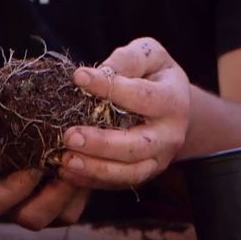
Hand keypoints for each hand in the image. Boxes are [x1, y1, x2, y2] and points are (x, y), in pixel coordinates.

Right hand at [0, 81, 89, 229]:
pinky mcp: (68, 204)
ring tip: (85, 165)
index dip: (10, 189)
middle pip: (31, 218)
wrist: (44, 118)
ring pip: (61, 216)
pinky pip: (78, 206)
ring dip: (74, 192)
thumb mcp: (2, 102)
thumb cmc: (14, 113)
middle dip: (51, 197)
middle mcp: (16, 204)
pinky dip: (87, 188)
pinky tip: (93, 163)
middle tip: (65, 169)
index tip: (31, 166)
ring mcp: (44, 207)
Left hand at [59, 37, 189, 188]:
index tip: (78, 77)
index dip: (109, 87)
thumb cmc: (155, 75)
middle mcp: (170, 135)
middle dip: (101, 143)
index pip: (141, 96)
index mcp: (173, 101)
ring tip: (65, 160)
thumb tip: (101, 72)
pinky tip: (67, 172)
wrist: (175, 107)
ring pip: (129, 173)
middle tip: (69, 135)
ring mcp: (159, 159)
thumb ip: (129, 59)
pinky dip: (92, 181)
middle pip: (136, 146)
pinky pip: (118, 184)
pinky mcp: (144, 174)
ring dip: (95, 169)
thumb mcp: (150, 55)